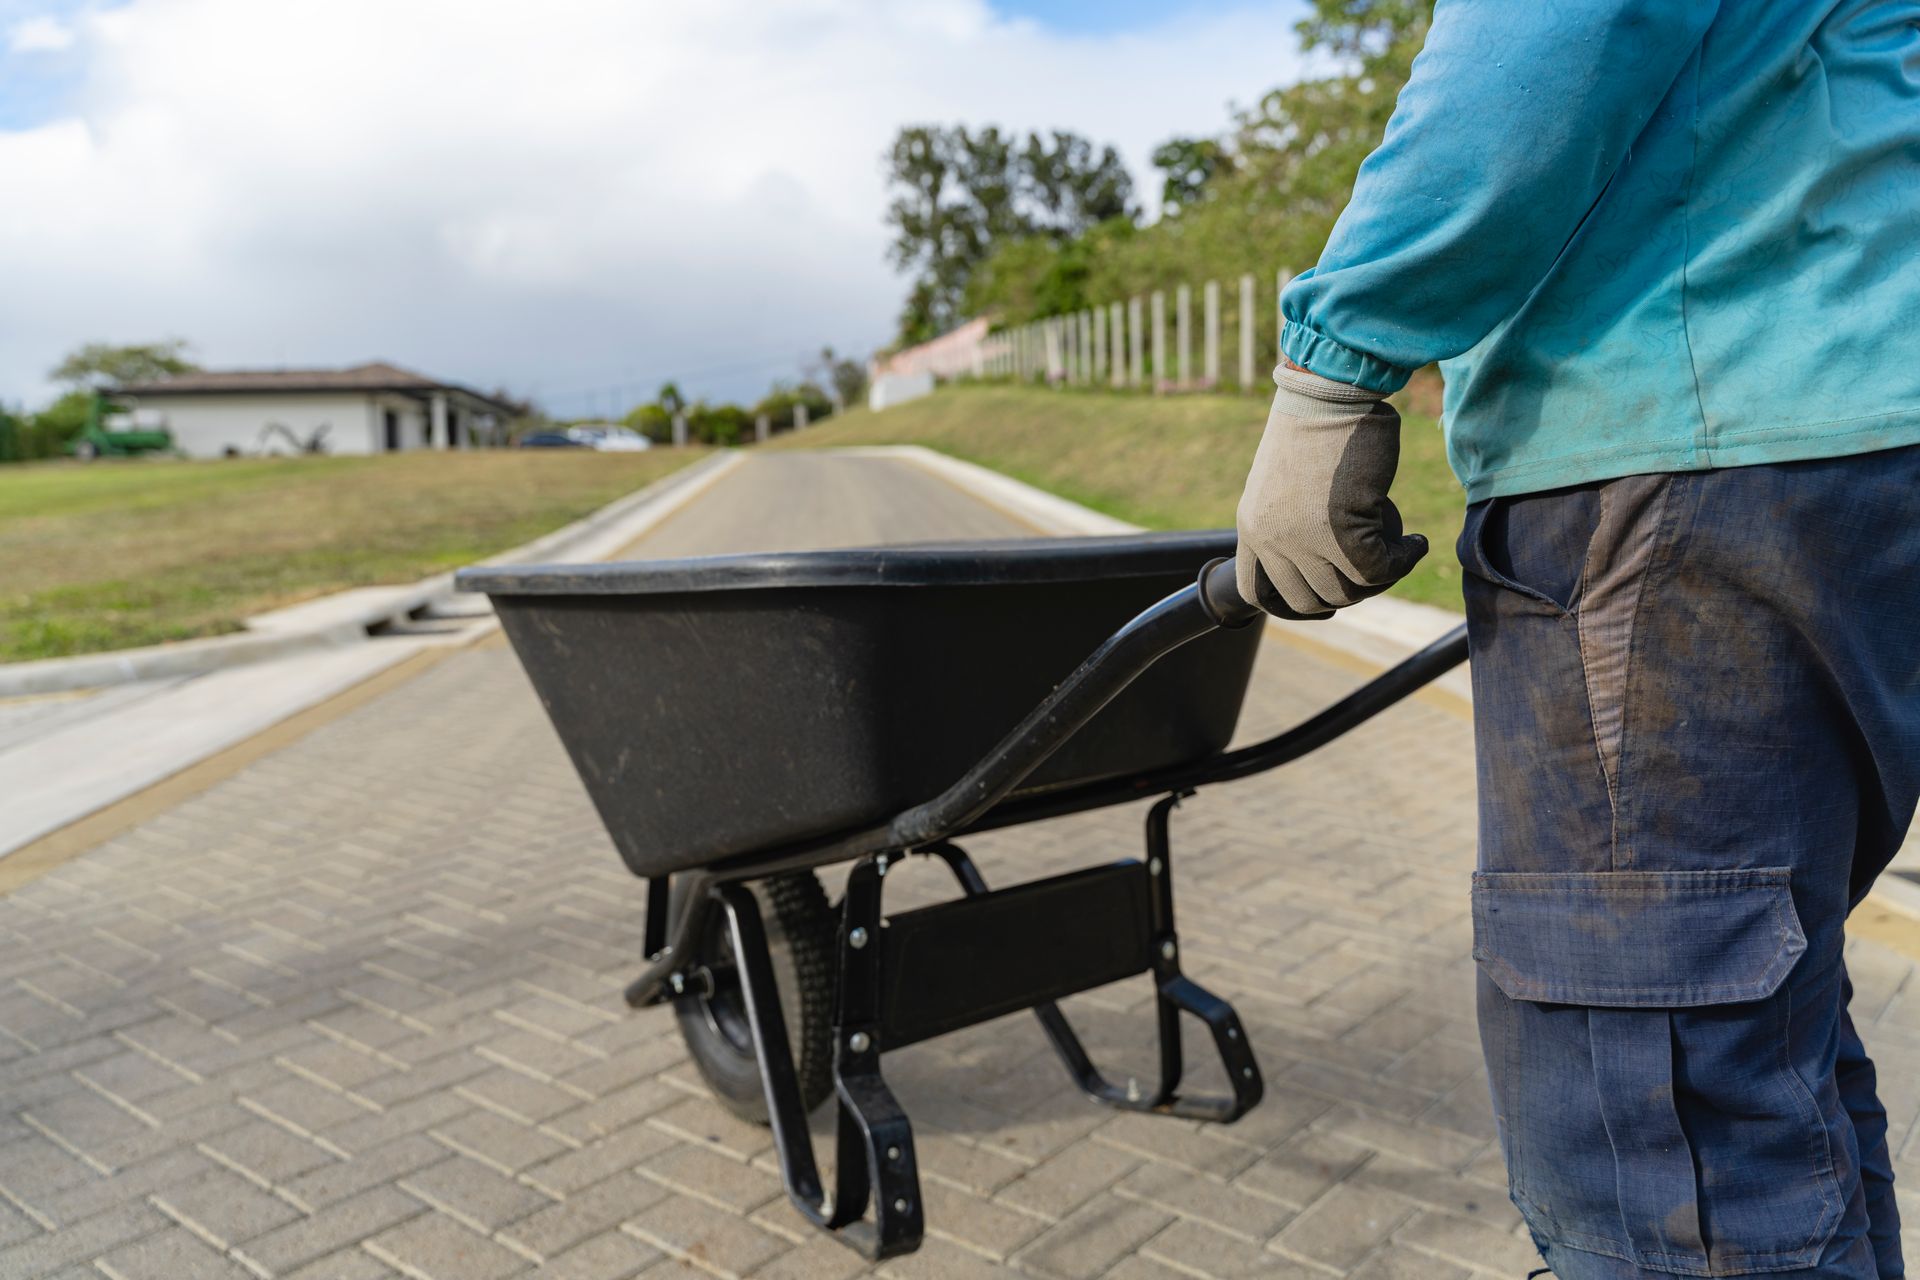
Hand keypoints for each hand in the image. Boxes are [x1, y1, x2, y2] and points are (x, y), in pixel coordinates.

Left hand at [1235, 364, 1427, 617]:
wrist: (1332, 391)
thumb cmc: (1318, 426)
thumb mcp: (1285, 483)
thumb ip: (1292, 523)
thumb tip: (1325, 563)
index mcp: (1250, 527)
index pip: (1255, 593)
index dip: (1292, 604)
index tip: (1325, 599)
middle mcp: (1269, 539)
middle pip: (1309, 600)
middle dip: (1347, 592)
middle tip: (1374, 568)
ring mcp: (1301, 539)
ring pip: (1346, 591)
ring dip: (1380, 577)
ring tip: (1398, 549)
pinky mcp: (1341, 532)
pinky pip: (1378, 571)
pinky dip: (1404, 560)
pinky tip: (1416, 543)